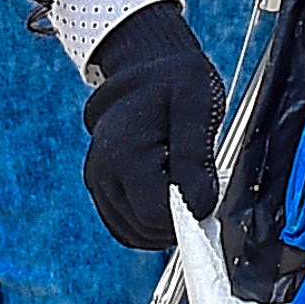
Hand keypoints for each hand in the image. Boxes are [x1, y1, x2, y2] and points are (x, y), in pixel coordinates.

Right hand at [79, 0, 224, 250]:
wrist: (147, 69)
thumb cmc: (174, 80)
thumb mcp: (196, 103)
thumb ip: (195, 156)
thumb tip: (199, 207)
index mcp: (123, 153)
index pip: (155, 216)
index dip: (188, 213)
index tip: (206, 187)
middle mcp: (102, 173)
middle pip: (145, 229)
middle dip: (179, 218)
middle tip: (198, 182)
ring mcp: (99, 183)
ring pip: (136, 234)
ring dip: (166, 222)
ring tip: (183, 182)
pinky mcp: (102, 190)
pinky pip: (128, 228)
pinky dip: (152, 223)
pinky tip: (170, 196)